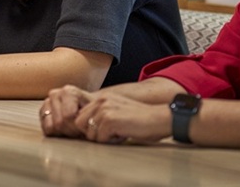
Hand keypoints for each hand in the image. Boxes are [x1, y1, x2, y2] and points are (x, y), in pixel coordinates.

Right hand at [40, 85, 93, 137]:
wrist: (87, 107)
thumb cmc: (92, 110)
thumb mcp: (95, 111)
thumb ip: (88, 116)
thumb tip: (83, 127)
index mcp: (68, 91)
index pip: (68, 116)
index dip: (77, 126)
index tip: (85, 127)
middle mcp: (55, 94)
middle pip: (59, 122)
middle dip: (71, 131)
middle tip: (79, 131)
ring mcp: (47, 102)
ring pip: (51, 126)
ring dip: (63, 132)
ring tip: (73, 130)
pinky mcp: (42, 112)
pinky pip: (45, 128)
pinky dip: (55, 132)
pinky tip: (64, 129)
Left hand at [42, 87, 170, 143]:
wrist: (159, 118)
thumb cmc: (141, 120)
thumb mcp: (117, 111)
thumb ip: (101, 115)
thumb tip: (85, 129)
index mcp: (101, 98)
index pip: (80, 117)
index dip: (90, 128)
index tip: (105, 131)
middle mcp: (100, 100)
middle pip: (80, 124)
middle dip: (93, 134)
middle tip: (112, 133)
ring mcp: (104, 109)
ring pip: (90, 134)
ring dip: (104, 138)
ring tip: (120, 132)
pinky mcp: (109, 119)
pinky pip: (100, 139)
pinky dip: (111, 141)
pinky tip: (124, 134)